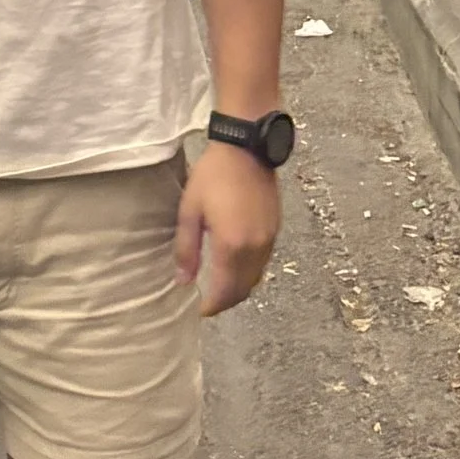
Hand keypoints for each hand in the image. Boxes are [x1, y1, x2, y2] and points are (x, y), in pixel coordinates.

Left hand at [173, 140, 281, 317]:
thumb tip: (183, 281)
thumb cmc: (213, 175)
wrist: (247, 147)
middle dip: (226, 301)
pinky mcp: (275, 230)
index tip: (199, 311)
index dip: (212, 306)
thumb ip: (187, 248)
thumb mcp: (190, 209)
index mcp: (231, 246)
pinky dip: (250, 273)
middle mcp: (254, 249)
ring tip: (220, 286)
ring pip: (256, 278)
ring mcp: (269, 240)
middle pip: (243, 290)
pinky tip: (236, 265)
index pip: (224, 291)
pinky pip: (263, 263)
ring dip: (239, 288)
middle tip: (209, 302)